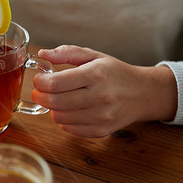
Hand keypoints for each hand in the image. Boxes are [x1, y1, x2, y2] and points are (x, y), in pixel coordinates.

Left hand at [32, 45, 177, 137]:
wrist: (143, 93)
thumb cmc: (114, 72)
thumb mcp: (93, 55)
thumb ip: (66, 52)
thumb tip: (42, 53)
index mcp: (96, 74)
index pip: (56, 83)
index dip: (40, 82)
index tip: (40, 79)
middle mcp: (100, 97)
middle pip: (55, 102)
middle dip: (41, 96)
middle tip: (40, 91)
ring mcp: (101, 116)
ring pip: (60, 118)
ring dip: (52, 109)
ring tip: (57, 99)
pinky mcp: (102, 130)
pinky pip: (70, 129)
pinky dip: (64, 120)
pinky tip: (70, 110)